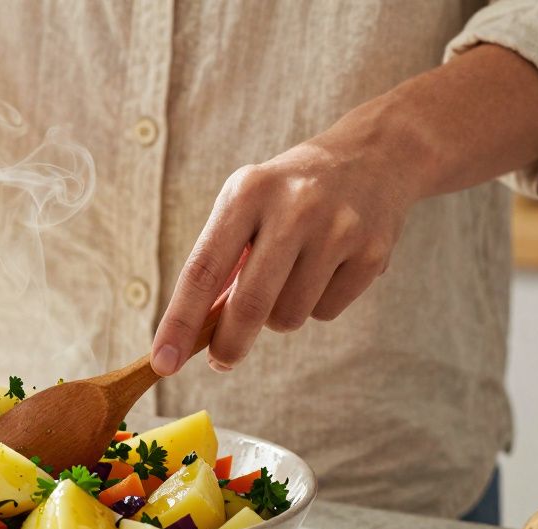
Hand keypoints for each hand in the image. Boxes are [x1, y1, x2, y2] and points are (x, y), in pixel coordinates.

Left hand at [150, 135, 416, 374]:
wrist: (373, 157)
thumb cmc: (288, 194)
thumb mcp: (245, 205)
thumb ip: (219, 262)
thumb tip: (194, 332)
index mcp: (248, 192)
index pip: (203, 270)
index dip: (180, 322)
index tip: (164, 362)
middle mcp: (294, 208)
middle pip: (250, 305)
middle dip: (229, 345)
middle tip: (221, 360)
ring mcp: (338, 230)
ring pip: (288, 317)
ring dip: (277, 316)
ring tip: (289, 277)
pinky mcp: (373, 254)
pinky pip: (325, 313)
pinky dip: (315, 305)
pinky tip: (325, 269)